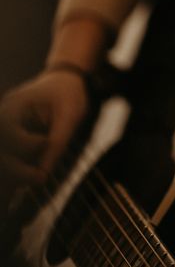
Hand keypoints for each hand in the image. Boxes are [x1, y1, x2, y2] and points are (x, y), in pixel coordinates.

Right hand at [0, 70, 89, 202]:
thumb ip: (57, 143)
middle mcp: (3, 119)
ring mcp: (5, 132)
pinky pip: (10, 159)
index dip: (26, 144)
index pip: (7, 132)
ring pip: (4, 158)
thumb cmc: (69, 94)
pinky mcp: (12, 143)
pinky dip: (15, 175)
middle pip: (0, 151)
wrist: (68, 81)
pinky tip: (20, 193)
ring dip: (13, 176)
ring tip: (30, 189)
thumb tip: (43, 175)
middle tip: (41, 180)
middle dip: (15, 170)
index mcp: (13, 106)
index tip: (46, 142)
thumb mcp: (69, 115)